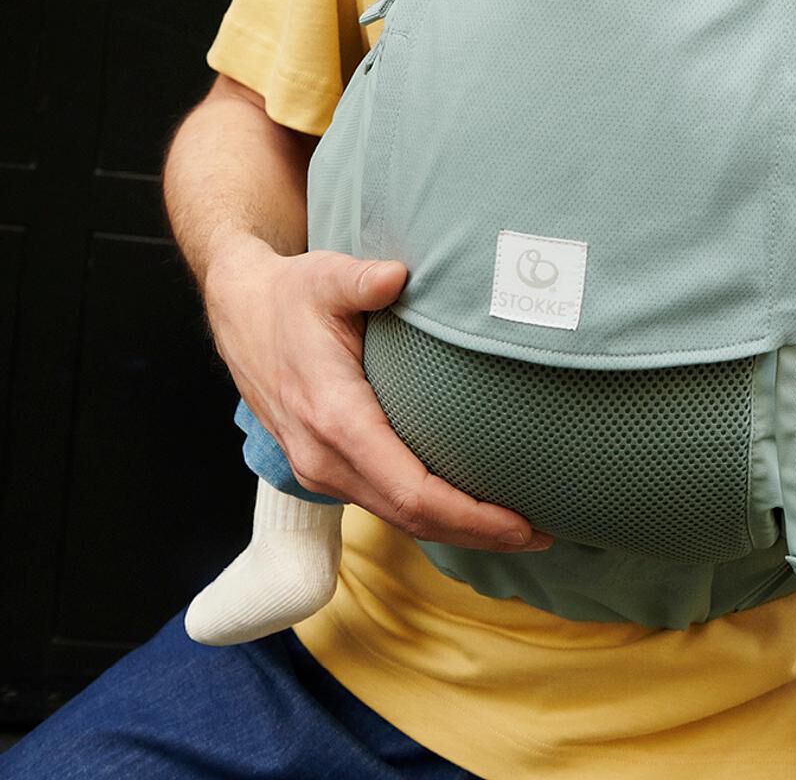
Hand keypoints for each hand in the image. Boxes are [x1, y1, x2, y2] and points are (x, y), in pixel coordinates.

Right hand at [204, 239, 552, 549]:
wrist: (240, 313)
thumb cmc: (290, 294)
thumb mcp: (324, 276)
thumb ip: (362, 278)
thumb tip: (398, 276)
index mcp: (333, 418)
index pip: (410, 490)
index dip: (469, 514)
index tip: (521, 521)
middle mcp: (324, 458)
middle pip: (411, 518)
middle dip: (477, 532)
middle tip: (542, 532)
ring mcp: (320, 469)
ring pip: (397, 517)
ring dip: (456, 529)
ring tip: (519, 526)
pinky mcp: (325, 466)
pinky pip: (383, 502)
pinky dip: (429, 513)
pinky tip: (469, 505)